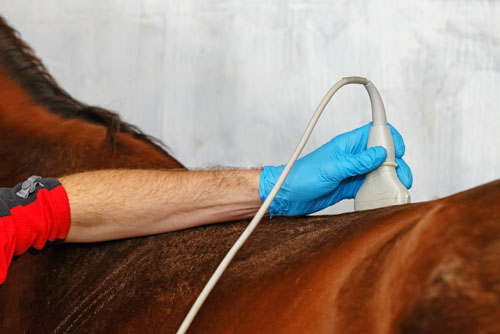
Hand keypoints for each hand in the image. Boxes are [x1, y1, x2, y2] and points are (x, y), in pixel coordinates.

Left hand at [259, 123, 411, 215]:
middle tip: (401, 177)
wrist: (288, 196)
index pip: (375, 132)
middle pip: (383, 154)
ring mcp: (352, 172)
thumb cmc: (302, 176)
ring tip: (396, 189)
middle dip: (396, 163)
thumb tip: (381, 153)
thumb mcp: (332, 167)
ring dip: (390, 179)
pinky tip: (383, 197)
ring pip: (379, 172)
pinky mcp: (349, 187)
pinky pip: (370, 187)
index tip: (398, 151)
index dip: (390, 138)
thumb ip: (358, 162)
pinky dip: (378, 192)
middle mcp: (353, 157)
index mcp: (348, 144)